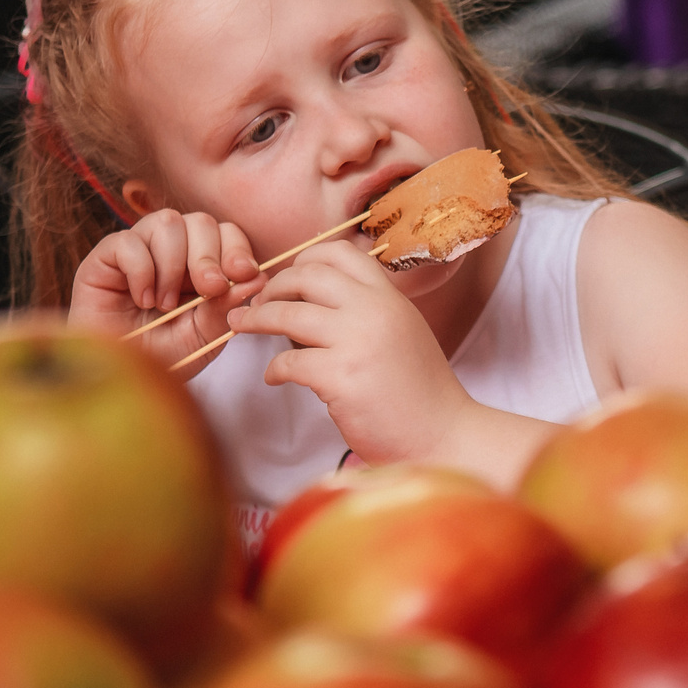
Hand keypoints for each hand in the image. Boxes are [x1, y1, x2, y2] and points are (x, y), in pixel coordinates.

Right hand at [68, 209, 264, 377]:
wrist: (118, 375)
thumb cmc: (162, 354)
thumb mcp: (204, 335)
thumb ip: (226, 307)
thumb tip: (258, 278)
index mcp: (201, 262)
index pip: (227, 232)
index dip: (237, 248)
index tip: (243, 274)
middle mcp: (172, 248)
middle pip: (200, 221)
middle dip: (209, 257)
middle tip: (207, 290)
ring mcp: (139, 248)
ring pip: (167, 222)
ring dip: (173, 265)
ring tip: (165, 304)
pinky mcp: (105, 256)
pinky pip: (128, 241)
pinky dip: (141, 271)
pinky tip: (143, 300)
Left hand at [226, 239, 470, 464]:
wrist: (444, 435)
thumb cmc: (420, 392)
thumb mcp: (403, 333)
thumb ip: (370, 312)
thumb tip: (316, 303)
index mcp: (391, 297)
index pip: (340, 252)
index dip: (305, 259)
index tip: (289, 279)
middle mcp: (375, 311)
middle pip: (306, 276)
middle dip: (272, 288)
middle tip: (257, 304)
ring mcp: (358, 342)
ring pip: (287, 314)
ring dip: (257, 320)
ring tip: (243, 327)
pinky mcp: (341, 378)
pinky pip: (288, 362)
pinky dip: (274, 369)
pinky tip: (275, 377)